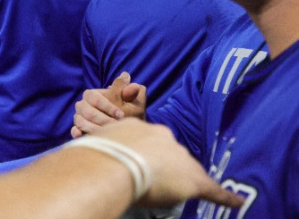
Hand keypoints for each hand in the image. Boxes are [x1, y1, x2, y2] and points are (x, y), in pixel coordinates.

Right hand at [72, 72, 146, 137]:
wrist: (125, 128)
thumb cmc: (127, 112)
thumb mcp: (130, 102)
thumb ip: (127, 91)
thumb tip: (126, 76)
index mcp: (91, 95)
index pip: (94, 98)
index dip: (107, 106)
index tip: (121, 115)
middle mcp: (82, 105)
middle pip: (87, 111)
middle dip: (103, 119)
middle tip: (116, 126)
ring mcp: (79, 118)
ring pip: (80, 121)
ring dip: (94, 128)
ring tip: (107, 133)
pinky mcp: (79, 130)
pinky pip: (74, 131)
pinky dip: (77, 133)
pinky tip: (83, 135)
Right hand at [92, 119, 243, 209]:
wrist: (114, 163)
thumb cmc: (99, 155)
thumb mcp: (98, 142)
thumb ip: (105, 146)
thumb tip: (94, 156)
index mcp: (140, 126)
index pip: (150, 141)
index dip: (146, 153)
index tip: (140, 161)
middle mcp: (163, 137)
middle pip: (171, 154)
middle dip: (163, 165)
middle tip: (149, 178)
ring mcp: (179, 157)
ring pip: (185, 170)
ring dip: (178, 180)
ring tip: (164, 190)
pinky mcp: (193, 179)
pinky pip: (212, 189)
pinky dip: (224, 197)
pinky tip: (235, 202)